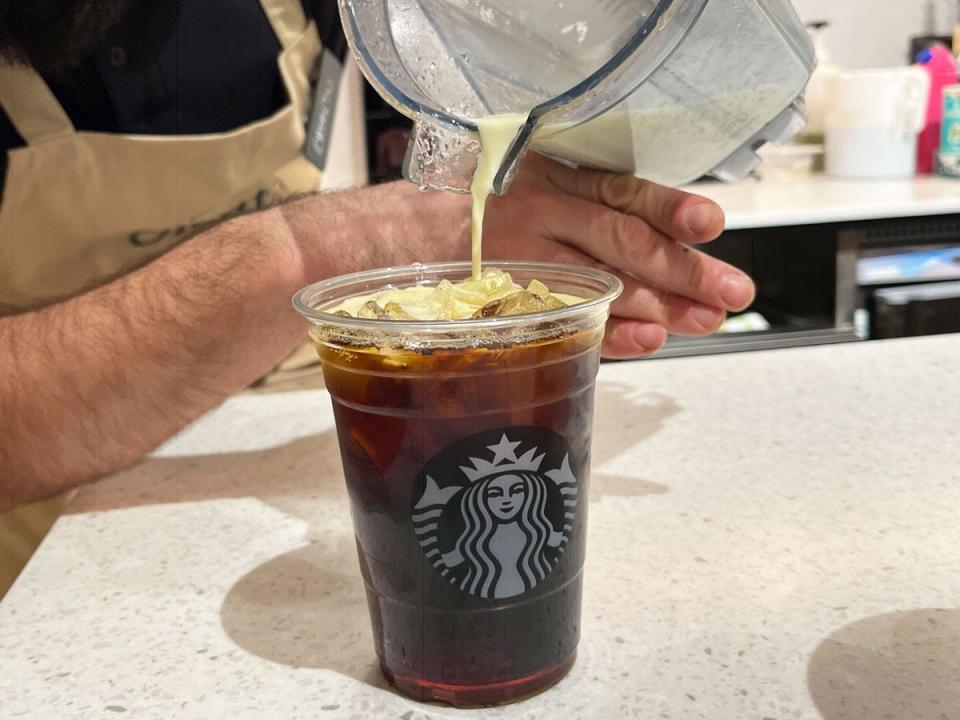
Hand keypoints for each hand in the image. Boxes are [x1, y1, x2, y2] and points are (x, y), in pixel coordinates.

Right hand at [483, 153, 754, 357]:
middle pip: (621, 242)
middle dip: (682, 269)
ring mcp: (521, 264)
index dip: (668, 208)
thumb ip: (583, 200)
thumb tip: (663, 235)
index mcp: (550, 179)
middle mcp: (539, 217)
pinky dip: (610, 336)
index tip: (710, 223)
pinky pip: (567, 323)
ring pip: (600, 285)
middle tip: (731, 291)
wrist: (399, 238)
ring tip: (704, 320)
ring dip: (658, 306)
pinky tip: (648, 340)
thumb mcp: (525, 179)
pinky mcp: (507, 306)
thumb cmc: (476, 210)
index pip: (621, 193)